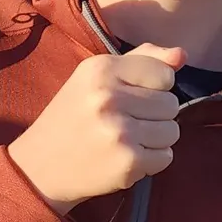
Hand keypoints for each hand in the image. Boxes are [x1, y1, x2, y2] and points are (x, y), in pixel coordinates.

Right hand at [7, 45, 183, 214]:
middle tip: (126, 122)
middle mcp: (109, 97)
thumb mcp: (97, 77)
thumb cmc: (74, 116)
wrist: (40, 166)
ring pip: (172, 131)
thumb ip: (142, 59)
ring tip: (126, 139)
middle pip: (171, 103)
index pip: (164, 73)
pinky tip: (125, 157)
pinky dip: (151, 160)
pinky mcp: (127, 162)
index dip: (154, 87)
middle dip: (155, 115)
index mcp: (101, 69)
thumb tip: (181, 55)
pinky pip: (166, 157)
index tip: (131, 97)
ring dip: (155, 139)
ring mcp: (119, 131)